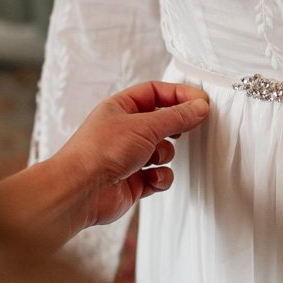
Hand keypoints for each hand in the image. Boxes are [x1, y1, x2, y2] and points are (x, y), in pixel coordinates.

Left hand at [54, 80, 210, 229]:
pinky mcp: (134, 180)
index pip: (155, 92)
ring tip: (152, 158)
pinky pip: (160, 175)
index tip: (201, 102)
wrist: (80, 191)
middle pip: (162, 121)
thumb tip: (199, 107)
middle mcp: (124, 130)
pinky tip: (150, 179)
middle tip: (188, 127)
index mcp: (120, 107)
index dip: (179, 95)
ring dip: (164, 155)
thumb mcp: (144, 125)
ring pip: (164, 150)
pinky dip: (160, 177)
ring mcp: (130, 156)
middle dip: (175, 128)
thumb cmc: (100, 151)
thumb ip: (176, 117)